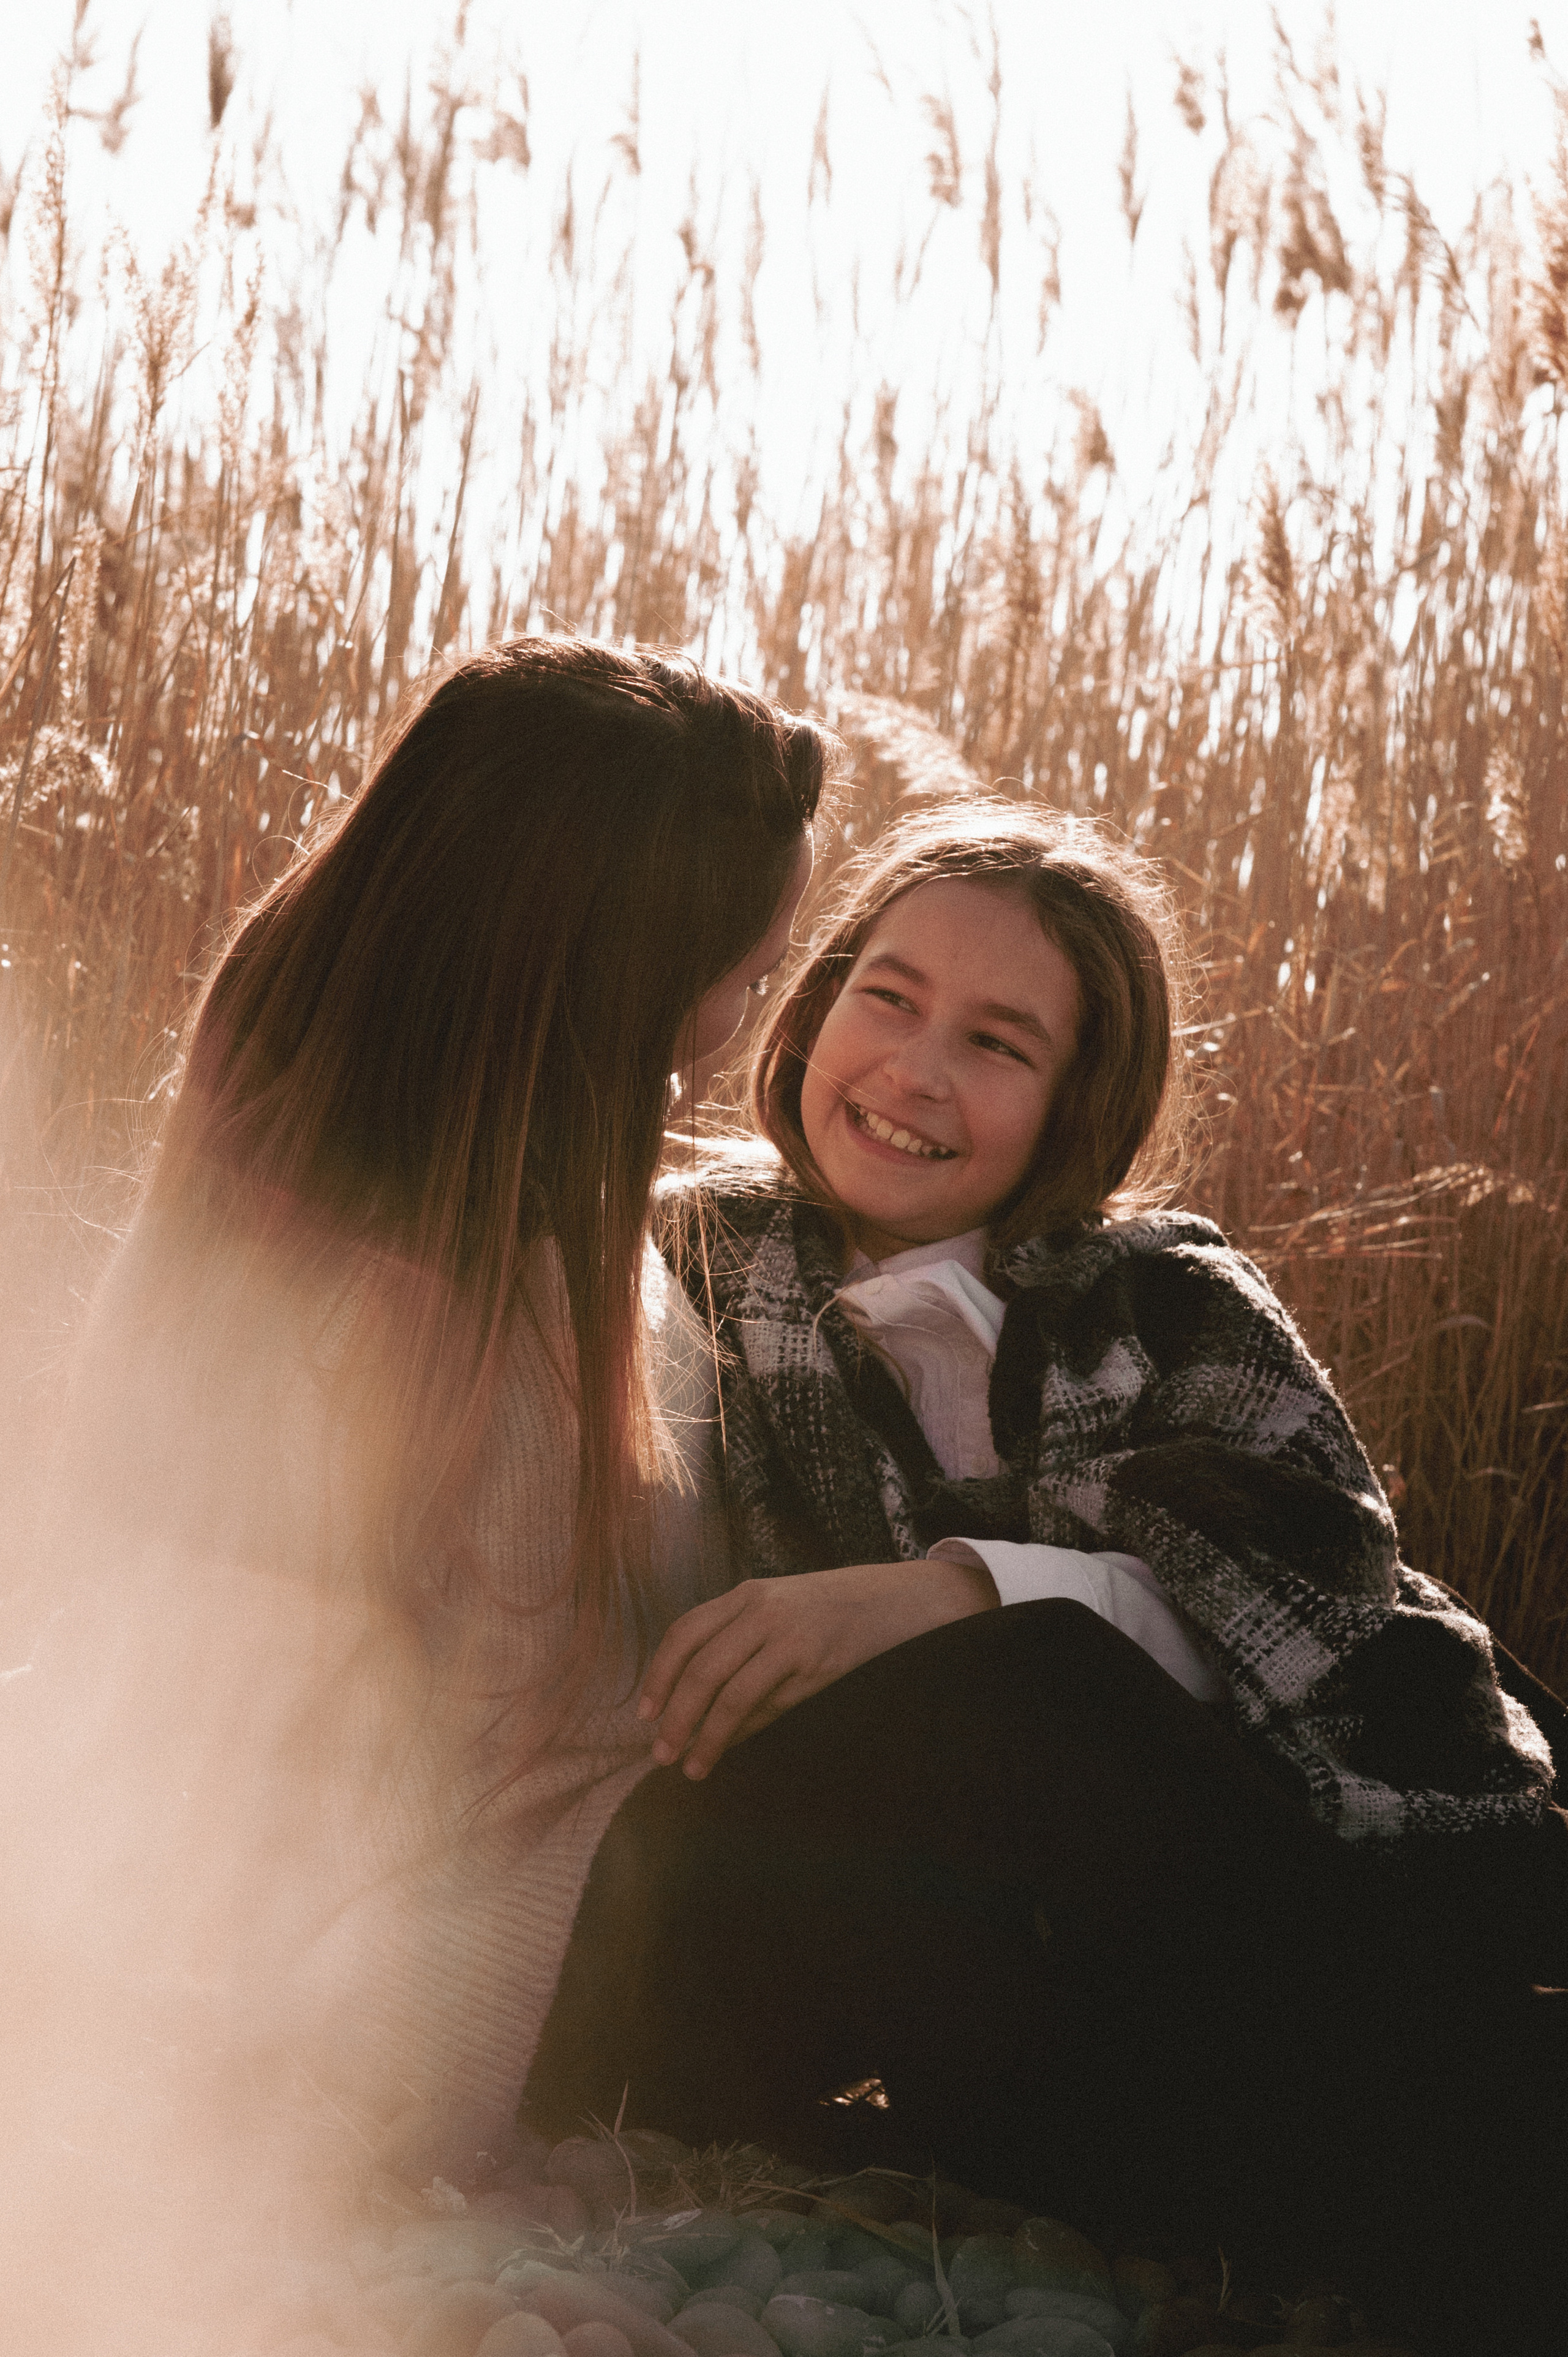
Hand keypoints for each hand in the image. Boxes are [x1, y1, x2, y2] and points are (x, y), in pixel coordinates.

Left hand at [637, 1558, 998, 1779]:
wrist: (904, 1600)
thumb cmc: (837, 1613)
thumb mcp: (784, 1612)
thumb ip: (742, 1645)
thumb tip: (700, 1709)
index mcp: (749, 1595)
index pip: (685, 1632)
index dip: (658, 1675)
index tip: (645, 1714)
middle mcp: (763, 1610)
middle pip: (700, 1666)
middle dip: (675, 1715)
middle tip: (660, 1754)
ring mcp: (790, 1636)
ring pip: (729, 1691)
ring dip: (704, 1734)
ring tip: (690, 1767)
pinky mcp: (816, 1665)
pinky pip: (767, 1705)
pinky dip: (742, 1732)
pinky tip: (730, 1751)